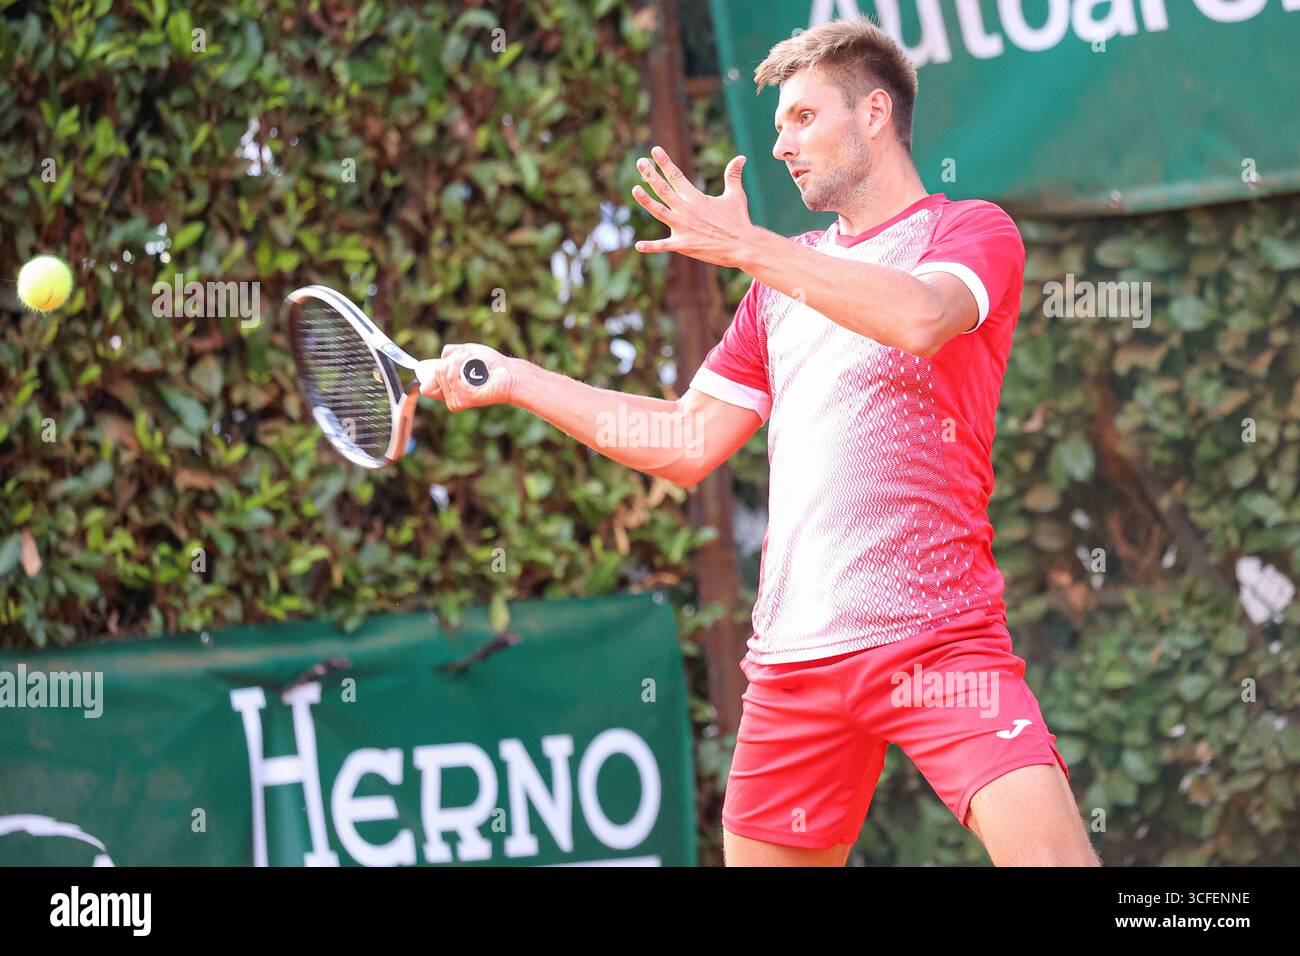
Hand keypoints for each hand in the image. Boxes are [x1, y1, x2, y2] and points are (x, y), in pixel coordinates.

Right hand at [421, 343, 515, 410]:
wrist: (509, 373)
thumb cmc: (490, 364)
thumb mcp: (464, 355)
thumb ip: (446, 358)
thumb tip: (431, 368)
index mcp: (448, 391)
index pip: (426, 386)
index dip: (429, 373)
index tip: (443, 364)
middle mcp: (450, 398)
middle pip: (435, 372)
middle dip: (451, 359)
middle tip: (469, 359)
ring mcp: (456, 401)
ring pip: (442, 372)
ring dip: (458, 359)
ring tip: (474, 362)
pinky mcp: (462, 400)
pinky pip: (451, 376)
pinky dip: (461, 364)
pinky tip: (473, 365)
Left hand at [632, 146, 755, 268]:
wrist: (742, 246)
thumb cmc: (739, 220)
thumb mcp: (736, 196)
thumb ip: (733, 176)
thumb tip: (741, 157)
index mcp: (696, 198)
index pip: (677, 176)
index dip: (665, 162)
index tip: (655, 150)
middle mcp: (687, 210)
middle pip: (664, 190)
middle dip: (650, 175)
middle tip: (640, 162)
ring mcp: (683, 228)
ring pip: (659, 212)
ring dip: (646, 201)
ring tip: (635, 189)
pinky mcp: (683, 245)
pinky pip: (663, 246)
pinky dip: (651, 246)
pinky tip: (638, 245)